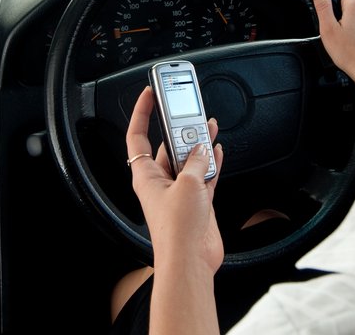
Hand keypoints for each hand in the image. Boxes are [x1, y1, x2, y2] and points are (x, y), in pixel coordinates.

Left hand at [125, 86, 224, 274]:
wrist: (191, 261)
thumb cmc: (177, 230)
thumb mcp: (188, 185)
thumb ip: (197, 162)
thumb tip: (203, 148)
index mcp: (146, 175)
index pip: (137, 136)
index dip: (141, 113)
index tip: (148, 94)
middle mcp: (160, 182)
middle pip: (168, 146)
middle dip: (179, 128)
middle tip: (189, 109)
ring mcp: (180, 192)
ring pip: (189, 159)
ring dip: (199, 144)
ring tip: (208, 124)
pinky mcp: (197, 203)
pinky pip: (204, 175)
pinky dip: (211, 163)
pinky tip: (217, 150)